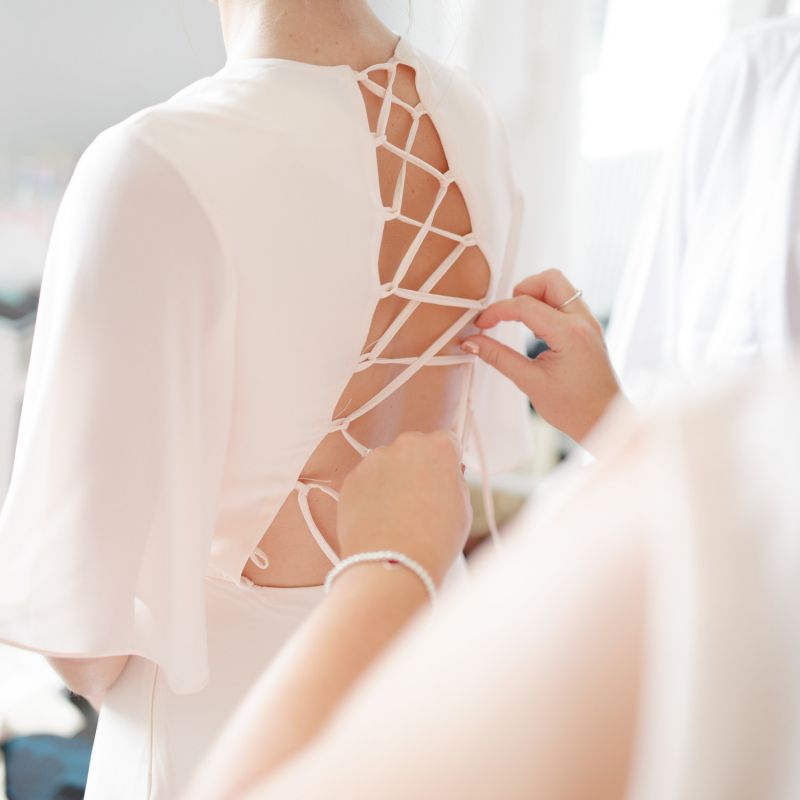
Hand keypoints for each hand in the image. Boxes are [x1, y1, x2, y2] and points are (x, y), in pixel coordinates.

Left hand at [337, 431, 471, 585]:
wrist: (392, 564)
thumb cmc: (434, 540)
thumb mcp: (462, 507)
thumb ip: (454, 480)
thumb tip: (445, 475)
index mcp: (438, 448)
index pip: (447, 441)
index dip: (447, 462)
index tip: (444, 478)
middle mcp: (405, 445)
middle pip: (415, 448)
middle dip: (418, 467)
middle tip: (422, 499)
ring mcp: (374, 460)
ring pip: (388, 463)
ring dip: (393, 479)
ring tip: (398, 514)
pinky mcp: (352, 478)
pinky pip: (367, 480)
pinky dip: (372, 493)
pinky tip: (379, 519)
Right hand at [461, 269, 623, 445]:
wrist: (605, 420)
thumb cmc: (575, 408)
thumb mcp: (530, 382)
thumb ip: (498, 357)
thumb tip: (473, 343)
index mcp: (569, 333)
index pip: (524, 305)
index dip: (497, 311)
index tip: (481, 324)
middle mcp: (583, 321)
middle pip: (549, 279)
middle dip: (521, 290)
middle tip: (506, 314)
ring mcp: (588, 322)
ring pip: (559, 287)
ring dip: (535, 297)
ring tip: (519, 323)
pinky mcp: (588, 329)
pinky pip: (565, 303)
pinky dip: (546, 307)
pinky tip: (535, 330)